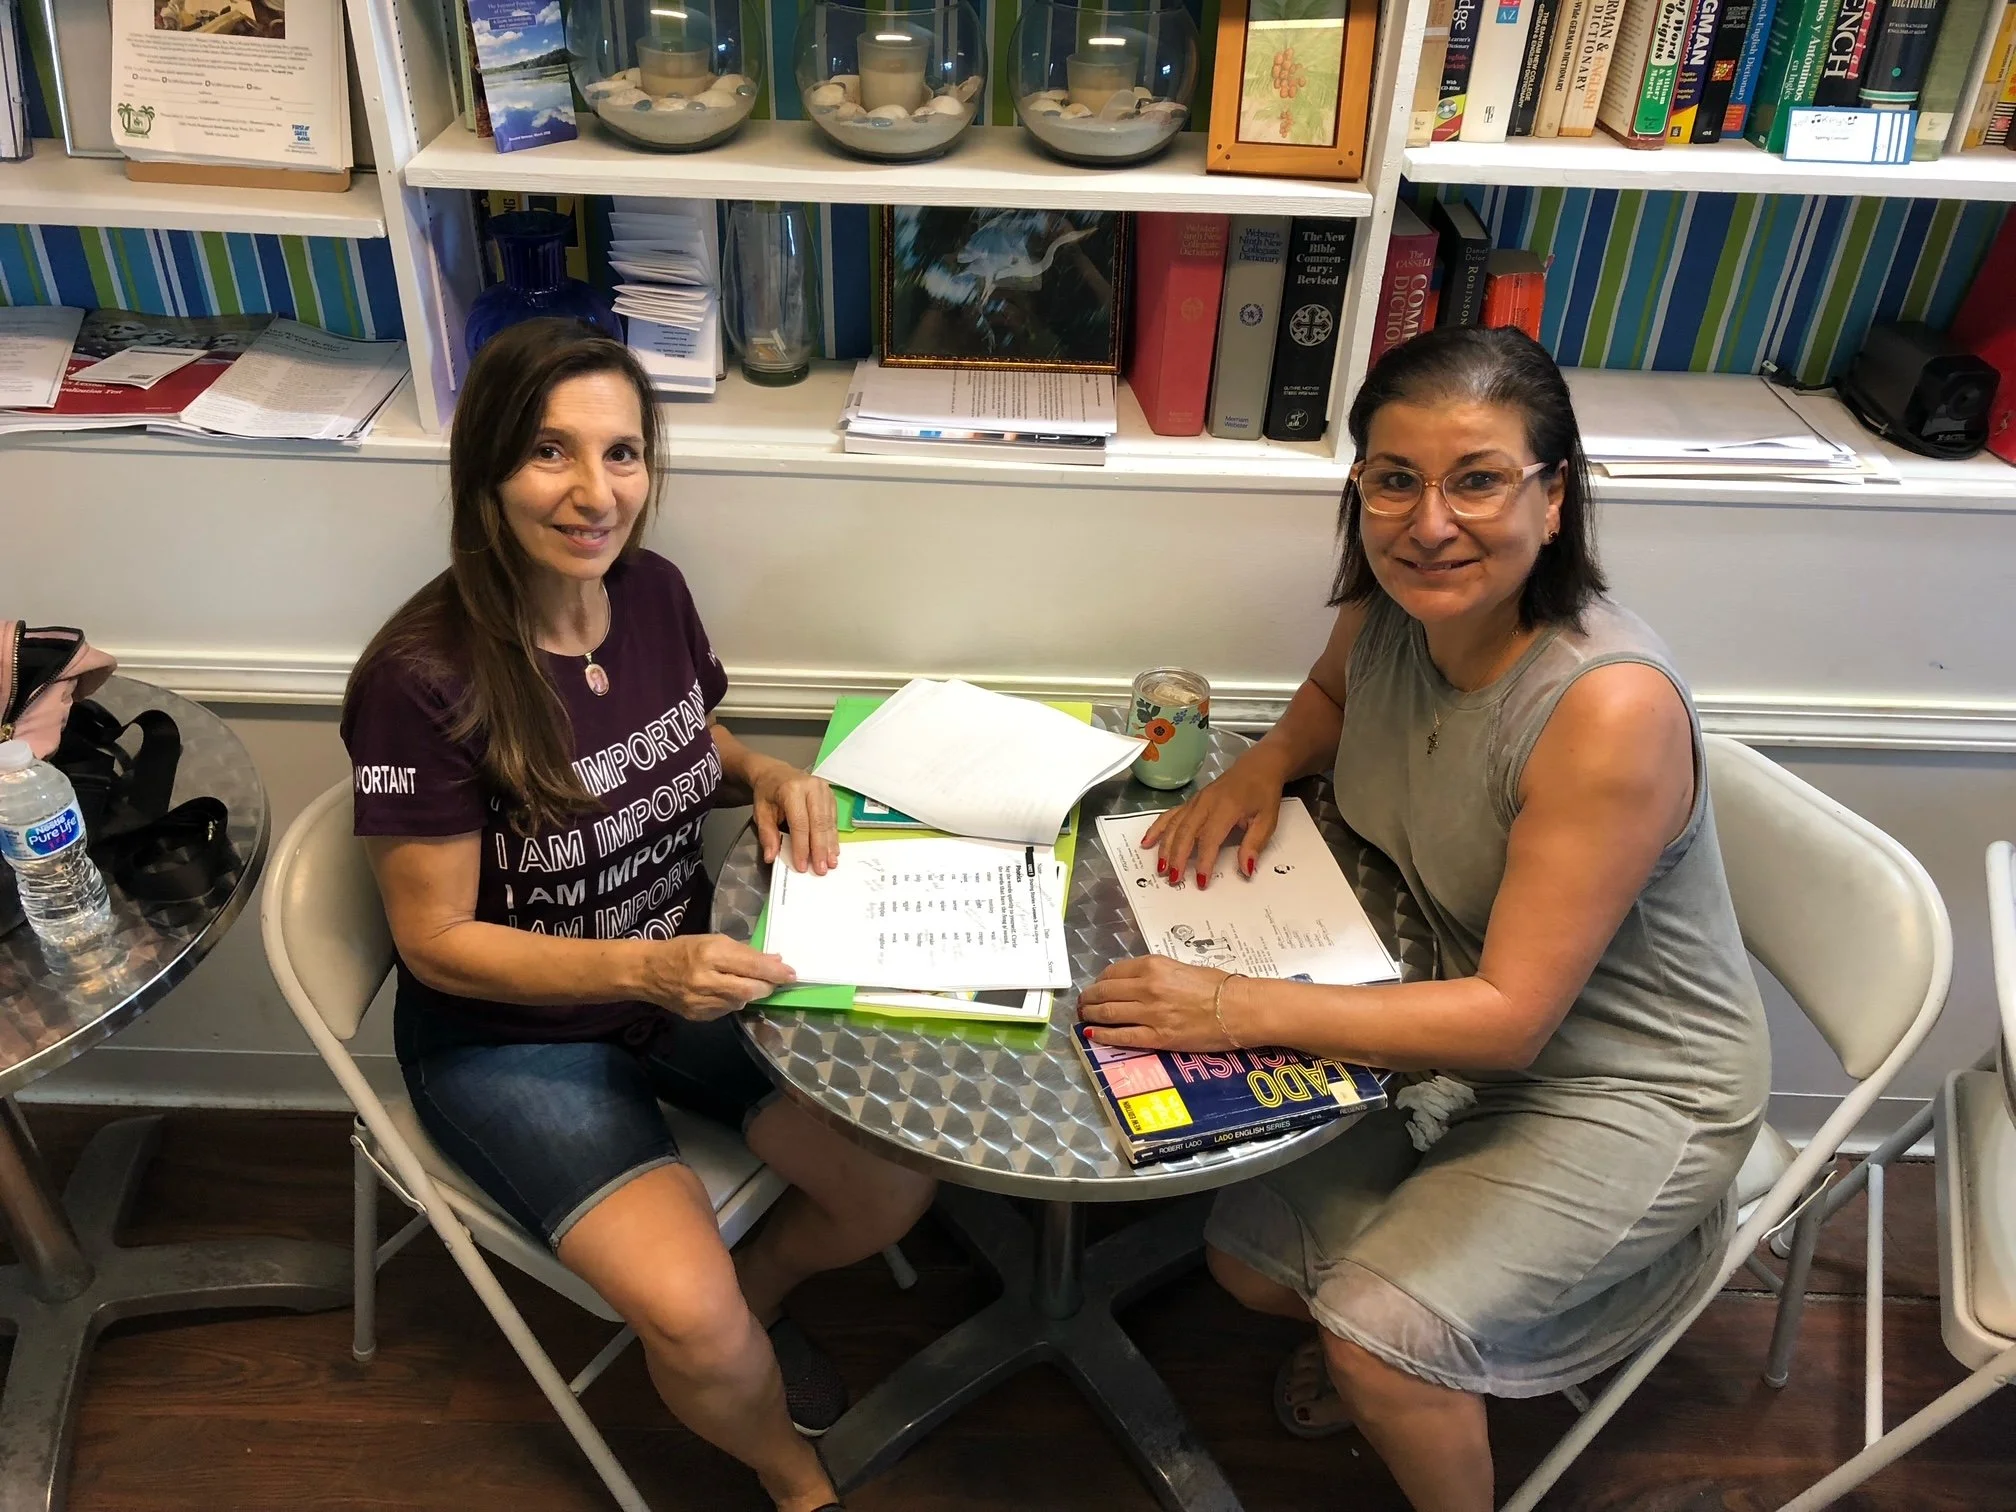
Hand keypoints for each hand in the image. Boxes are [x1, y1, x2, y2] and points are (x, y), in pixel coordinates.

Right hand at [637, 934, 797, 1019]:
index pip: (750, 965)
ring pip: (740, 1001)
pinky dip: (734, 1001)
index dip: (774, 972)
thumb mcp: (714, 941)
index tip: (792, 974)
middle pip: (750, 989)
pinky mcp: (698, 1015)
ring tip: (749, 983)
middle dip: (767, 986)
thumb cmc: (683, 949)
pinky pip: (727, 1010)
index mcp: (710, 953)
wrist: (648, 972)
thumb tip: (775, 961)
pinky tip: (729, 992)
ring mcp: (701, 1001)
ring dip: (751, 993)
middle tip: (777, 981)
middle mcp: (705, 979)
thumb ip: (745, 952)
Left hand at [749, 757, 839, 874]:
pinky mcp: (831, 794)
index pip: (800, 823)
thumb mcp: (760, 812)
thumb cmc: (768, 793)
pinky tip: (833, 850)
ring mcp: (824, 789)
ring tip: (830, 863)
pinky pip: (833, 818)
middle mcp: (811, 787)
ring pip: (829, 822)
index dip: (801, 847)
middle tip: (821, 869)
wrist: (775, 772)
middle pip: (819, 823)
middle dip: (820, 849)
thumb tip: (771, 856)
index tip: (802, 866)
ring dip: (830, 845)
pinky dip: (833, 836)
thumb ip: (767, 834)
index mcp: (791, 790)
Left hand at [1077, 956, 1242, 1052]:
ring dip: (1091, 1015)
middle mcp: (1146, 987)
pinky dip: (1103, 1035)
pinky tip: (1092, 1034)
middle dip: (1088, 998)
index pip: (1113, 973)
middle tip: (1082, 1003)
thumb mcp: (1182, 968)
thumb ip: (1156, 974)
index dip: (1100, 982)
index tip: (1097, 987)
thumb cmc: (1218, 986)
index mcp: (1153, 966)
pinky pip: (1122, 1037)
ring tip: (1084, 1017)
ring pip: (1108, 1013)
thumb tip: (1137, 983)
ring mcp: (1150, 1013)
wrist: (1239, 1009)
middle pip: (1105, 992)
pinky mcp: (1157, 1037)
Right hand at [1140, 745, 1290, 888]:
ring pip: (1174, 825)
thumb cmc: (1263, 793)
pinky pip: (1169, 815)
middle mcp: (1206, 802)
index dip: (1204, 861)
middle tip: (1174, 879)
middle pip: (1186, 832)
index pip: (1210, 837)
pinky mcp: (1190, 801)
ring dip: (1165, 847)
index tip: (1201, 881)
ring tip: (1160, 868)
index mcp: (1227, 807)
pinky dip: (1156, 828)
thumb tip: (1245, 869)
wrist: (1258, 767)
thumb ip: (1254, 845)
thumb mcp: (1268, 820)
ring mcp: (1195, 801)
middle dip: (1177, 857)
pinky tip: (1147, 842)